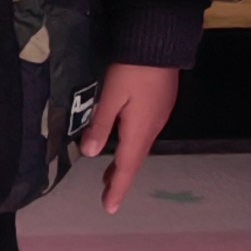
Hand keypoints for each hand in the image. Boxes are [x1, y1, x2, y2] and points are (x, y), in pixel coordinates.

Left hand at [81, 60, 179, 213]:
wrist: (161, 43)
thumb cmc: (132, 69)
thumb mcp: (111, 97)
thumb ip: (100, 125)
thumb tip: (89, 154)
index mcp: (139, 130)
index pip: (127, 167)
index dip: (117, 188)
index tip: (109, 208)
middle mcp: (152, 128)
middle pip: (134, 160)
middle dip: (120, 179)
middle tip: (107, 195)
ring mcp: (159, 116)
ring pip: (139, 147)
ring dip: (125, 163)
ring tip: (110, 175)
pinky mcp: (160, 105)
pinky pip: (144, 134)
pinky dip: (132, 146)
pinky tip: (125, 143)